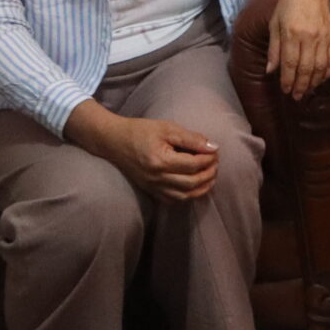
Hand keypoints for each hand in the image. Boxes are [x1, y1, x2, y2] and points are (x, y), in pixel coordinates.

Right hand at [71, 104, 219, 199]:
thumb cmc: (140, 131)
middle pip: (192, 183)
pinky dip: (187, 196)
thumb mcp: (167, 128)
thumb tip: (213, 147)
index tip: (215, 151)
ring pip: (184, 196)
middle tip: (216, 164)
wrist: (113, 141)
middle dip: (209, 174)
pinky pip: (172, 200)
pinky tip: (196, 186)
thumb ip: (191, 139)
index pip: (193, 165)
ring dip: (202, 188)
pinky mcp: (149, 190)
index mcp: (161, 161)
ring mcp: (152, 186)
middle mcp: (156, 177)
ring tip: (211, 176)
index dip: (209, 159)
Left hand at [267, 0, 329, 98]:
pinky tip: (322, 78)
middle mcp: (309, 37)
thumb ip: (274, 48)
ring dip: (314, 82)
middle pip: (306, 68)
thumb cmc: (288, 4)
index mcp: (292, 33)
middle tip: (296, 96)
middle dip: (300, 85)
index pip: (289, 63)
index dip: (287, 80)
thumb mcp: (274, 24)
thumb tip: (270, 71)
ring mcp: (324, 37)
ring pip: (320, 66)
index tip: (285, 90)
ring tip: (308, 90)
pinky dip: (328, 72)